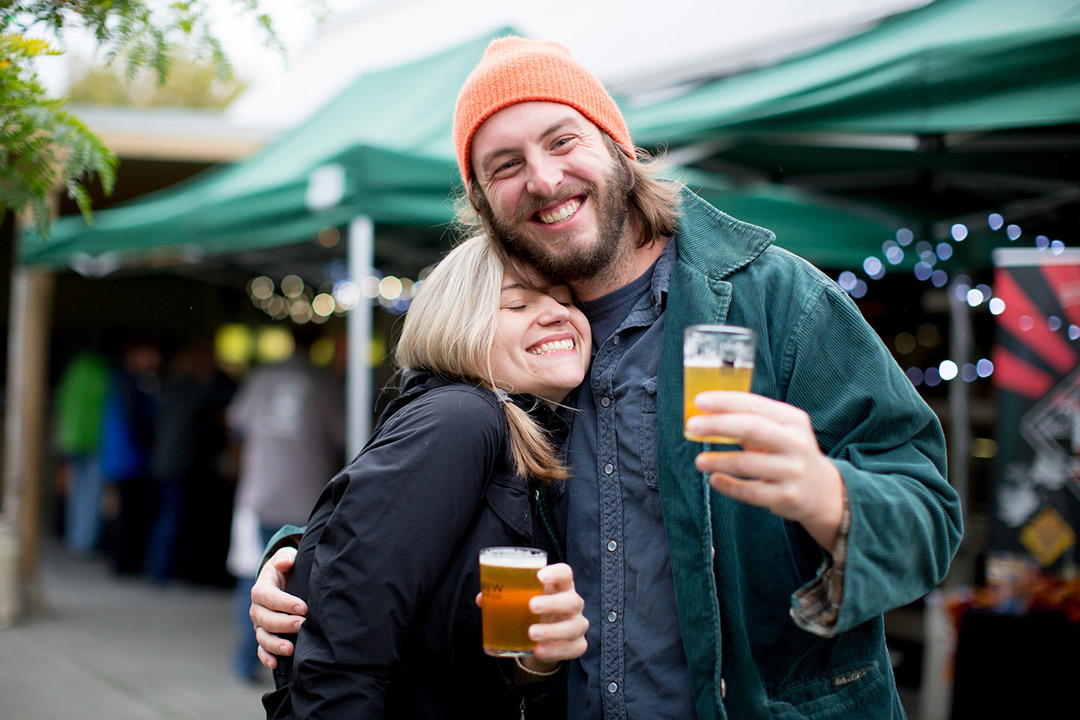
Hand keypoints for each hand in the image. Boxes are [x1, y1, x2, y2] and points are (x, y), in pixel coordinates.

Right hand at [249, 547, 306, 669]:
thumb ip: (285, 558)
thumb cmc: (286, 569)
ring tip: (290, 648)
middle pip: (266, 620)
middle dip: (284, 624)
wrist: (281, 581)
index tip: (303, 607)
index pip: (270, 597)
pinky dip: (266, 658)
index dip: (285, 603)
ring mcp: (259, 625)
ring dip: (275, 644)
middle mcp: (257, 609)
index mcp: (261, 589)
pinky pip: (261, 650)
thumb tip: (284, 563)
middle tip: (302, 625)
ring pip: (263, 637)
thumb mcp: (285, 558)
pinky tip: (275, 664)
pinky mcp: (264, 636)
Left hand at [474, 562, 588, 672]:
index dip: (555, 573)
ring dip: (552, 630)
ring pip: (574, 626)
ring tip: (531, 634)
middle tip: (531, 606)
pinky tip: (539, 650)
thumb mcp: (520, 601)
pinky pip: (574, 647)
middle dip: (552, 603)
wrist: (542, 640)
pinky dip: (556, 649)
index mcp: (560, 587)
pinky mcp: (578, 644)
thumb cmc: (531, 612)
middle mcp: (573, 603)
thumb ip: (503, 596)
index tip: (539, 576)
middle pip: (571, 600)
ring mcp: (577, 624)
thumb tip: (482, 598)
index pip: (565, 573)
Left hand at [686, 391, 845, 553]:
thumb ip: (750, 420)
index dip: (725, 402)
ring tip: (700, 461)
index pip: (754, 405)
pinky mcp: (786, 496)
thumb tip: (706, 415)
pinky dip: (728, 486)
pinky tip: (714, 480)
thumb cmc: (788, 452)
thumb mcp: (781, 430)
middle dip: (718, 425)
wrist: (822, 490)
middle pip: (751, 429)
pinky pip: (749, 492)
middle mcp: (796, 443)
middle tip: (692, 426)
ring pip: (746, 463)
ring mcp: (793, 471)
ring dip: (718, 460)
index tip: (700, 401)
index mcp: (793, 420)